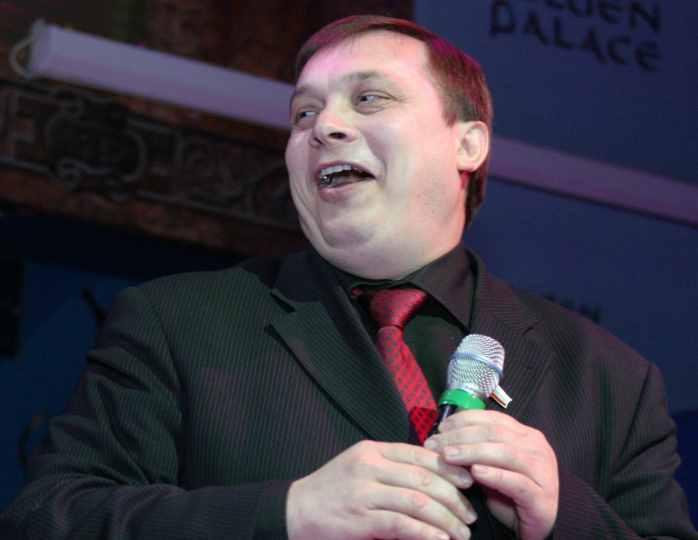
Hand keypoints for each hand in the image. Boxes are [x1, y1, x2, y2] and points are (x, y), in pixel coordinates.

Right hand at [286, 440, 477, 539]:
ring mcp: (364, 492)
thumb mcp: (360, 466)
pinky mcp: (360, 519)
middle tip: (470, 515)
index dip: (450, 468)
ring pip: (417, 502)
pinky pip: (401, 524)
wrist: (295, 510)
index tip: (470, 482)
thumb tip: (434, 476)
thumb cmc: (332, 489)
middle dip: (454, 498)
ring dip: (445, 519)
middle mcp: (370, 466)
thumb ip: (392, 467)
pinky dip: (425, 533)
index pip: (421, 455)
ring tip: (461, 533)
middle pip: (424, 478)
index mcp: (374, 450)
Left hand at [424, 410, 558, 539]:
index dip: (464, 420)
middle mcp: (536, 447)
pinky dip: (495, 475)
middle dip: (460, 436)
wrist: (539, 524)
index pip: (492, 419)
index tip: (440, 428)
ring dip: (471, 452)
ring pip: (504, 453)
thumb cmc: (510, 493)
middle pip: (494, 433)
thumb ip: (475, 450)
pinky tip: (475, 473)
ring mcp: (542, 470)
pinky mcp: (542, 495)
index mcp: (524, 434)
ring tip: (448, 456)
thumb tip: (443, 437)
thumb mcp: (490, 466)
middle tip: (435, 444)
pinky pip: (517, 482)